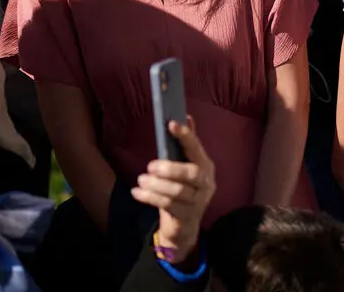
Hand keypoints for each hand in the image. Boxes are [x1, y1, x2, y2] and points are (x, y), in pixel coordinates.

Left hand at [131, 117, 216, 263]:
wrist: (184, 227)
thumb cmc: (183, 191)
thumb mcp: (185, 168)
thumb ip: (186, 145)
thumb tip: (186, 117)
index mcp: (206, 166)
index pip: (197, 149)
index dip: (185, 136)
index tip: (171, 124)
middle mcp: (206, 183)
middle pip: (192, 173)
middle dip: (170, 168)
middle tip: (150, 166)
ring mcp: (198, 202)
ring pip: (177, 192)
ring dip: (156, 185)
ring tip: (140, 180)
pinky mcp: (186, 217)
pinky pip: (167, 206)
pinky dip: (150, 198)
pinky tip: (137, 192)